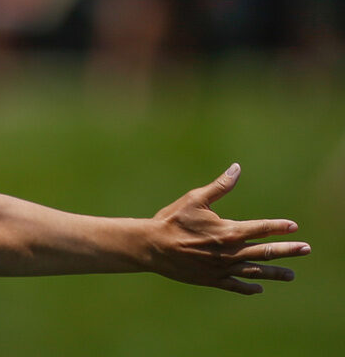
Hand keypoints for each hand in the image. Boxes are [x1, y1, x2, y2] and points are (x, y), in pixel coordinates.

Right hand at [146, 163, 309, 293]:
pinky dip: (249, 287)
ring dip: (276, 272)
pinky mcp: (211, 279)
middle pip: (266, 252)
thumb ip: (220, 187)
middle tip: (305, 249)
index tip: (293, 227)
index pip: (262, 229)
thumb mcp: (195, 199)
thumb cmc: (172, 220)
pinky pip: (236, 285)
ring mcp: (222, 268)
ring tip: (291, 275)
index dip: (279, 227)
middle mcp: (230, 251)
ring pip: (256, 271)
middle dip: (288, 250)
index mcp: (229, 231)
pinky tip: (259, 288)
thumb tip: (236, 168)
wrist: (151, 246)